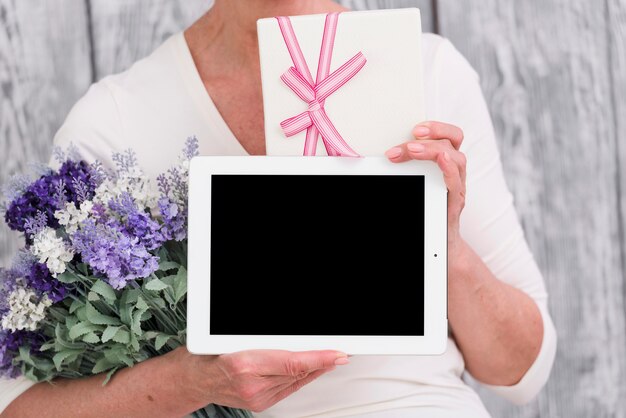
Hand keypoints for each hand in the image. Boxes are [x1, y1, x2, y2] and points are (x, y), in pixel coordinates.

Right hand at [172, 346, 347, 412]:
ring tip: (329, 358)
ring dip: (313, 370)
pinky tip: (310, 370)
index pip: (292, 362)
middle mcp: (252, 384)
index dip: (319, 358)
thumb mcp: (232, 336)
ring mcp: (255, 398)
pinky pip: (288, 390)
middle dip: (321, 362)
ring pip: (295, 381)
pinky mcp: (258, 405)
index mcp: (245, 362)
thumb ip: (266, 340)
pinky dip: (300, 379)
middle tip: (339, 353)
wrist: (193, 379)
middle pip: (297, 372)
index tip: (337, 354)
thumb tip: (296, 339)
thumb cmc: (208, 354)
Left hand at [385, 121, 465, 251]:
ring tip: (412, 149)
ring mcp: (457, 186)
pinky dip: (449, 169)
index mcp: (445, 163)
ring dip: (432, 150)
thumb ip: (404, 168)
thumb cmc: (423, 210)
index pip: (450, 135)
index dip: (437, 127)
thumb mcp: (412, 184)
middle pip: (453, 141)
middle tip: (410, 138)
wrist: (436, 243)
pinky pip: (456, 182)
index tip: (414, 128)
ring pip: (457, 158)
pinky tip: (441, 161)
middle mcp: (454, 171)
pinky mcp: (454, 203)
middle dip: (432, 134)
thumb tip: (379, 159)